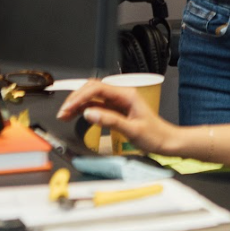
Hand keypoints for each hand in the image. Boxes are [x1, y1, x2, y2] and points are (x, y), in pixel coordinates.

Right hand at [56, 80, 173, 153]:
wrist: (166, 142)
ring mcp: (117, 102)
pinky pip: (96, 105)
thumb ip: (110, 121)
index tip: (69, 108)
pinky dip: (84, 109)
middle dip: (75, 98)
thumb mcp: (132, 130)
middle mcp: (121, 95)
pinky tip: (75, 115)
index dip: (80, 96)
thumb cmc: (155, 136)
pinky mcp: (115, 110)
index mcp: (126, 95)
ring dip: (77, 104)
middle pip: (92, 89)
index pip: (97, 88)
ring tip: (64, 115)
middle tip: (63, 112)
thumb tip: (89, 113)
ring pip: (92, 97)